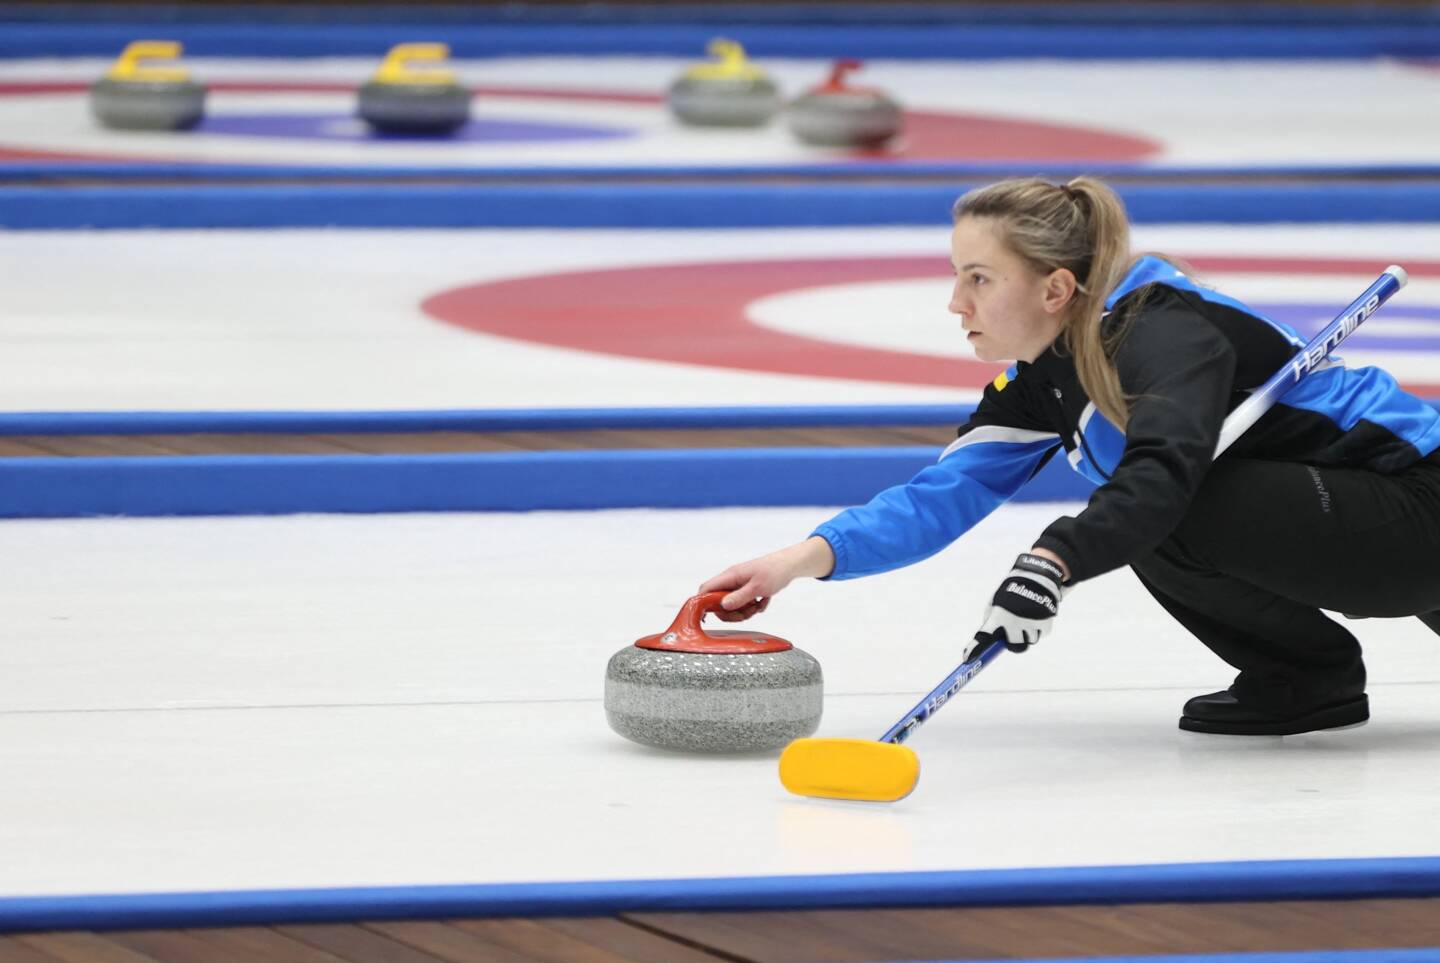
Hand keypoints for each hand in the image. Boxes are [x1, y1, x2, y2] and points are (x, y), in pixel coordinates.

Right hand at [699, 536, 834, 622]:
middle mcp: (732, 580)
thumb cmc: (775, 571)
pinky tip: (764, 601)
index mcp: (730, 576)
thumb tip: (722, 606)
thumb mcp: (758, 587)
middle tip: (747, 612)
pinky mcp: (748, 588)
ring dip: (745, 610)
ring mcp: (740, 585)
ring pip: (733, 605)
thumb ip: (739, 597)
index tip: (710, 616)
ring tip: (758, 605)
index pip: (706, 589)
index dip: (703, 603)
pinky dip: (753, 607)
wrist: (791, 565)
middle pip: (719, 602)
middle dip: (732, 612)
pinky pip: (744, 603)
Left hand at [966, 552, 1065, 657]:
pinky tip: (1036, 615)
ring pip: (1030, 641)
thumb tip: (992, 640)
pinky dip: (1039, 628)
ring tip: (1027, 618)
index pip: (983, 636)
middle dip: (1013, 642)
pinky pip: (1041, 634)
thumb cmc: (1011, 591)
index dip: (974, 649)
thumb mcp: (996, 602)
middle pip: (1014, 646)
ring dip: (1027, 634)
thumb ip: (992, 619)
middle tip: (1013, 635)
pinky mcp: (1046, 623)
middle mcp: (1014, 621)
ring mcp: (1031, 623)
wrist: (1036, 576)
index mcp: (999, 615)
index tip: (967, 658)